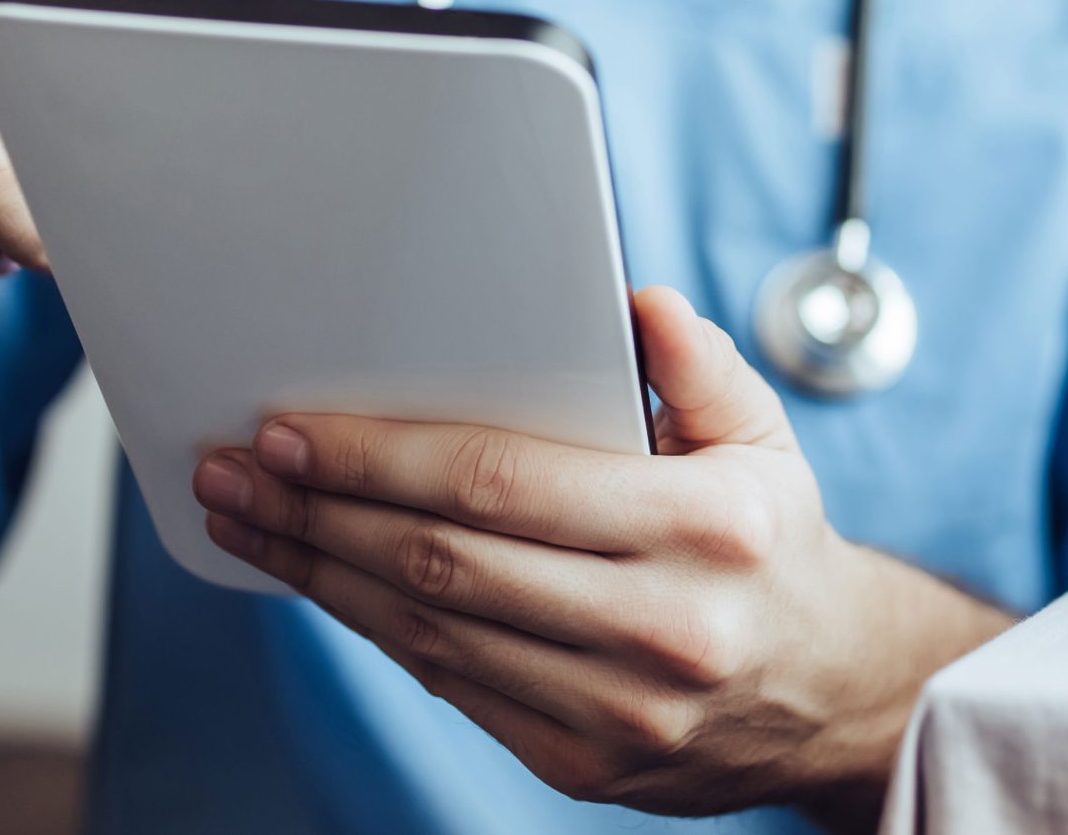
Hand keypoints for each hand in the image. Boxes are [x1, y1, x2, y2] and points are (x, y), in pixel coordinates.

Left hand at [191, 287, 1010, 822]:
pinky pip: (454, 689)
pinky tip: (323, 580)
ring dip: (319, 574)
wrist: (834, 697)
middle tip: (233, 467)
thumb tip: (634, 300)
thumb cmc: (774, 543)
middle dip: (319, 511)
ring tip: (246, 519)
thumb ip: (699, 363)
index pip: (504, 482)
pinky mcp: (584, 765)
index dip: (381, 457)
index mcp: (703, 525)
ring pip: (431, 634)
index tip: (292, 429)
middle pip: (446, 563)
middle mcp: (662, 626)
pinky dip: (377, 630)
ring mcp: (621, 710)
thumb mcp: (765, 436)